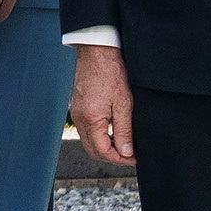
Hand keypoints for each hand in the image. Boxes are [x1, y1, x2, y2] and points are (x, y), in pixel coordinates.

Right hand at [70, 43, 133, 166]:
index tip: (134, 158)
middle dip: (111, 156)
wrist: (97, 51)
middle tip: (130, 154)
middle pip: (93, 150)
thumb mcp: (124, 103)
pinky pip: (86, 130)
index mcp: (91, 119)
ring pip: (89, 141)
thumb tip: (126, 152)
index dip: (120, 159)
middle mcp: (80, 119)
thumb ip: (124, 130)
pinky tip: (112, 130)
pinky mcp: (78, 107)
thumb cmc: (111, 72)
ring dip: (105, 146)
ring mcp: (77, 113)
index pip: (102, 151)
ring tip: (123, 142)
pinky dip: (98, 135)